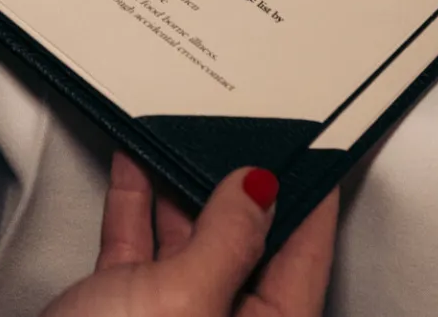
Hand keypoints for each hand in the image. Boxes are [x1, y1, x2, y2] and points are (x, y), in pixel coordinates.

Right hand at [42, 153, 337, 316]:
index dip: (310, 205)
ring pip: (188, 242)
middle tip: (241, 138)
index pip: (305, 260)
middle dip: (238, 192)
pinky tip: (134, 170)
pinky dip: (136, 205)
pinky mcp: (123, 312)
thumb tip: (257, 191)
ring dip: (179, 190)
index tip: (314, 156)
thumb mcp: (186, 297)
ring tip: (180, 140)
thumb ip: (228, 239)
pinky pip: (139, 247)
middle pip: (247, 249)